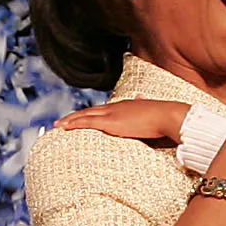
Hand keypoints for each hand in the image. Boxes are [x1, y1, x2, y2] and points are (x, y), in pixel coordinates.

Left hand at [56, 98, 187, 142]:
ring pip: (85, 115)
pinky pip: (87, 122)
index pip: (103, 109)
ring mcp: (112, 113)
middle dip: (75, 116)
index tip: (81, 117)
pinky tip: (64, 127)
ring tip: (58, 125)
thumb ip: (144, 105)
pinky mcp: (110, 122)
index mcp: (125, 106)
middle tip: (62, 121)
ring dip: (70, 120)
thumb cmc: (163, 117)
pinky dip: (74, 123)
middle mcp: (115, 107)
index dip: (90, 113)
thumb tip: (142, 97)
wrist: (167, 115)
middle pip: (90, 110)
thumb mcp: (151, 110)